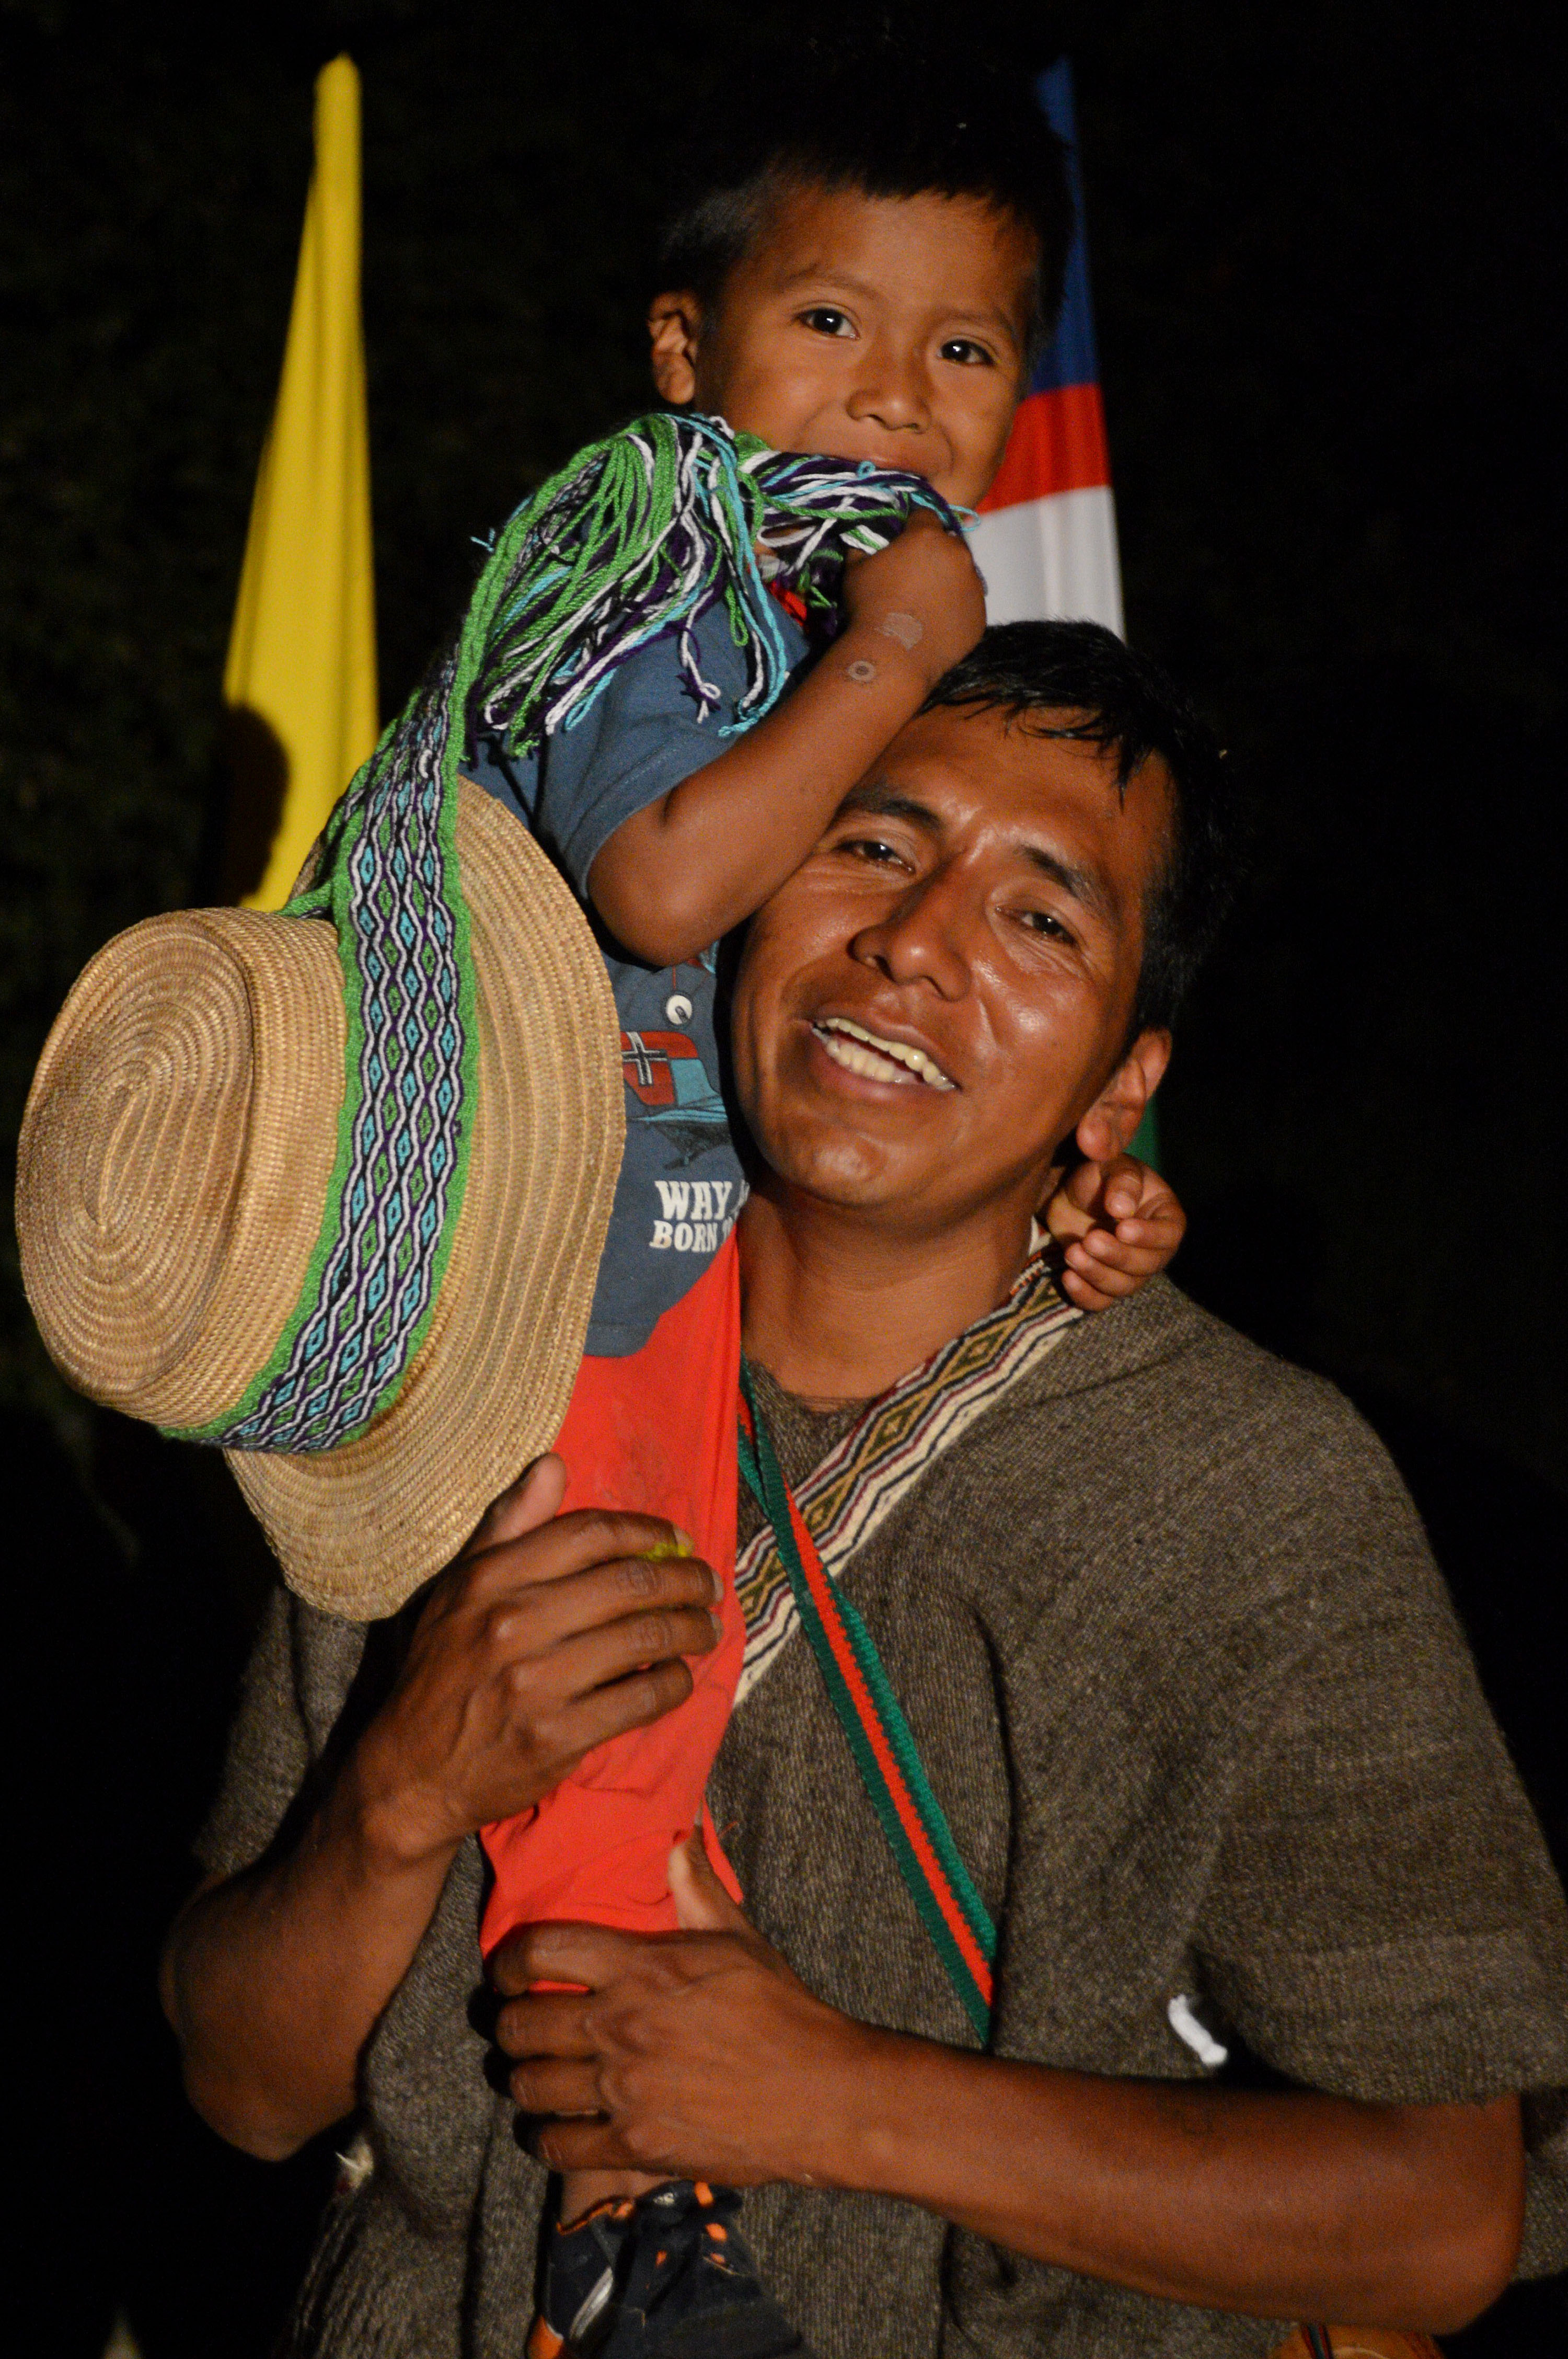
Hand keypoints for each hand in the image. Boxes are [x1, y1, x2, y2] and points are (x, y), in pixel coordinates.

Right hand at [348, 1459, 723, 1867]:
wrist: (410, 1773)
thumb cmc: (441, 1671)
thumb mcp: (458, 1590)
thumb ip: (509, 1526)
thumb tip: (554, 1463)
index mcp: (490, 1578)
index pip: (590, 1533)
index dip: (647, 1529)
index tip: (678, 1538)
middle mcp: (513, 1623)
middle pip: (630, 1582)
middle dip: (686, 1578)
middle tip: (709, 1584)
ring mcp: (536, 1683)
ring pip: (645, 1638)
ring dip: (692, 1628)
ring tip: (707, 1627)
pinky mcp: (557, 1738)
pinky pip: (641, 1699)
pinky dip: (675, 1684)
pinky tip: (680, 1676)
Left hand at [490, 1827, 872, 2185]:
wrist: (820, 2092)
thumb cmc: (780, 2009)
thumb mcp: (738, 1938)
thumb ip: (695, 1887)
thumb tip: (679, 1835)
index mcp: (640, 1967)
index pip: (539, 1951)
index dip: (506, 1962)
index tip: (503, 1974)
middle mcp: (621, 2025)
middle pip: (521, 2024)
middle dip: (507, 2025)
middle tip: (513, 2027)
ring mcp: (625, 2089)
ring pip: (530, 2086)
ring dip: (522, 2081)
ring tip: (530, 2076)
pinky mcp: (636, 2144)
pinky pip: (558, 2144)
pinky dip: (545, 2136)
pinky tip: (552, 2127)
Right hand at [840, 513, 986, 686]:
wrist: (892, 656)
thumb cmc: (869, 608)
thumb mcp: (855, 571)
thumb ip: (861, 550)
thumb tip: (858, 544)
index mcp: (927, 536)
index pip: (924, 515)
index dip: (912, 527)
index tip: (903, 541)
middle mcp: (957, 554)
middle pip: (949, 544)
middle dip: (935, 553)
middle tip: (916, 575)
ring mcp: (973, 586)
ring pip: (963, 573)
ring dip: (949, 580)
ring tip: (928, 601)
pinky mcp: (980, 615)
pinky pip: (969, 604)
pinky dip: (957, 608)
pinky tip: (938, 621)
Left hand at [1044, 1153, 1185, 1310]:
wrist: (1069, 1194)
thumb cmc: (1099, 1175)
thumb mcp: (1111, 1166)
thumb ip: (1122, 1182)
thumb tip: (1122, 1210)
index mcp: (1165, 1217)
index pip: (1169, 1235)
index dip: (1149, 1237)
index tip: (1122, 1228)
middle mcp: (1153, 1249)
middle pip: (1146, 1266)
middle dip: (1117, 1256)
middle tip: (1090, 1240)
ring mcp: (1128, 1269)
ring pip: (1123, 1286)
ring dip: (1097, 1274)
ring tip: (1072, 1253)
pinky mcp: (1102, 1282)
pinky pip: (1101, 1300)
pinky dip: (1085, 1295)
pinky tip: (1068, 1278)